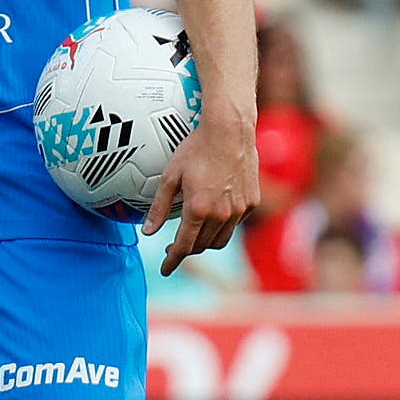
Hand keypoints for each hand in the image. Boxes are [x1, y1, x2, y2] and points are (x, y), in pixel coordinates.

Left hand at [141, 107, 258, 276]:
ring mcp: (239, 210)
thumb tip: (147, 232)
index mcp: (198, 210)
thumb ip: (159, 207)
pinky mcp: (252, 202)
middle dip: (186, 250)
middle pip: (202, 246)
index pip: (183, 247)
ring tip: (194, 234)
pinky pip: (235, 223)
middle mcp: (220, 214)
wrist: (230, 130)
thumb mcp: (170, 176)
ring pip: (220, 239)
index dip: (172, 261)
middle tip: (174, 245)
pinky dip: (223, 226)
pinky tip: (214, 215)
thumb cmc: (196, 149)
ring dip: (205, 242)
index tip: (165, 269)